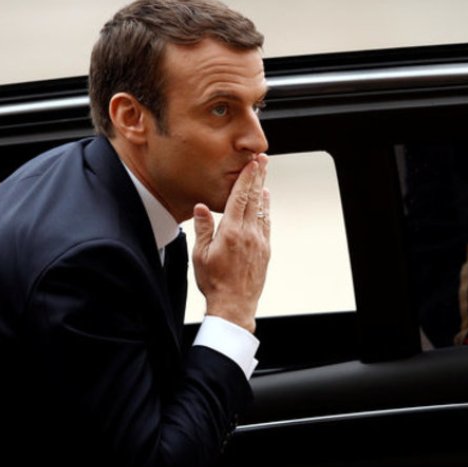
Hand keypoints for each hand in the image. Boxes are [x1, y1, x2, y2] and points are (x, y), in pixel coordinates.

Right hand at [192, 154, 270, 332]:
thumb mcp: (200, 255)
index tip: (252, 163)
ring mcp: (259, 242)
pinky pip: (266, 224)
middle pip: (254, 199)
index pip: (239, 198)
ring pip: (262, 210)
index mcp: (231, 232)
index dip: (246, 178)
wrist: (234, 306)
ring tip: (264, 177)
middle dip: (258, 177)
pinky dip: (265, 210)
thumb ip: (203, 229)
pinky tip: (264, 203)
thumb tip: (201, 207)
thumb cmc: (214, 282)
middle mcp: (248, 234)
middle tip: (262, 160)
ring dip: (262, 191)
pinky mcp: (265, 251)